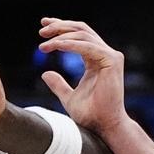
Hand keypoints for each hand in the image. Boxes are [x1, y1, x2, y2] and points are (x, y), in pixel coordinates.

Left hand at [37, 18, 127, 134]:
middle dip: (60, 26)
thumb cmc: (90, 115)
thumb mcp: (68, 97)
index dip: (61, 29)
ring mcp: (110, 56)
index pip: (78, 36)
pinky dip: (71, 45)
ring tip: (44, 43)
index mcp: (95, 59)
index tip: (42, 28)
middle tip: (41, 30)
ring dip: (62, 36)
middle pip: (81, 30)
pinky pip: (88, 47)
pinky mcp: (112, 61)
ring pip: (83, 35)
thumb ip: (58, 85)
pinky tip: (56, 45)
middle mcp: (104, 54)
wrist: (103, 126)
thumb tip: (45, 74)